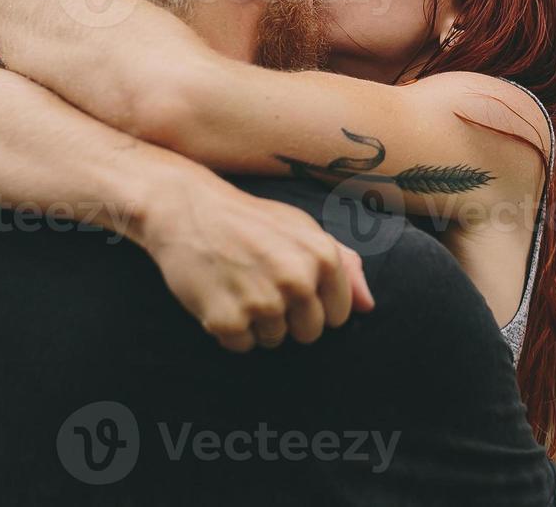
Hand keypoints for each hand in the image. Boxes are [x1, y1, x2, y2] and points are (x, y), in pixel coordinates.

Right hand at [140, 178, 374, 351]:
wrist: (186, 210)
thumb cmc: (250, 221)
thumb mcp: (303, 229)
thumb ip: (344, 265)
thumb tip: (369, 306)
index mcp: (322, 257)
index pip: (338, 314)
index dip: (315, 304)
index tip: (290, 283)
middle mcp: (297, 280)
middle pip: (310, 334)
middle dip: (288, 318)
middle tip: (261, 285)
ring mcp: (263, 302)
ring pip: (274, 341)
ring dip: (256, 323)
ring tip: (238, 285)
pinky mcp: (228, 321)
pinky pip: (241, 347)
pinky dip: (229, 329)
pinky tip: (219, 297)